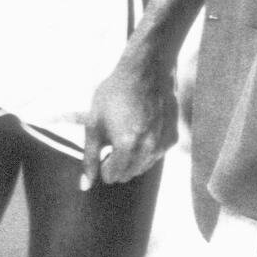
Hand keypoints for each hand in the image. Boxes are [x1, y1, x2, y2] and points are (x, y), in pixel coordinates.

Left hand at [81, 53, 177, 190]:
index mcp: (127, 146)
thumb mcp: (93, 125)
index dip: (103, 165)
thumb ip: (89, 158)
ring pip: (143, 167)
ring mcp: (163, 144)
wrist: (143, 71)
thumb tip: (84, 186)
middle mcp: (148, 149)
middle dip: (117, 164)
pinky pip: (156, 155)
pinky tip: (142, 129)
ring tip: (127, 133)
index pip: (112, 177)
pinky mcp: (172, 137)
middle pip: (128, 175)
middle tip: (113, 141)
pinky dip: (147, 149)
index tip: (103, 149)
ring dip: (132, 158)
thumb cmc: (114, 95)